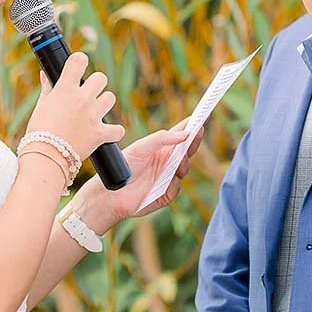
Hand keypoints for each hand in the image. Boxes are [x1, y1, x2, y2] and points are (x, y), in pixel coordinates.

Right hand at [25, 52, 125, 160]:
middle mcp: (82, 99)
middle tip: (87, 95)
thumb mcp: (41, 106)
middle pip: (101, 78)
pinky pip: (117, 129)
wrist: (45, 158)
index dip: (80, 61)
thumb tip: (46, 73)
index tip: (78, 66)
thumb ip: (48, 88)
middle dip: (95, 85)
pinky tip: (105, 133)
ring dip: (104, 104)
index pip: (79, 61)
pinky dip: (113, 132)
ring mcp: (93, 115)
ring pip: (110, 98)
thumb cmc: (38, 132)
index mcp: (65, 89)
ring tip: (94, 114)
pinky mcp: (101, 133)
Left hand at [71, 118, 204, 231]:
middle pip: (187, 151)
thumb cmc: (124, 166)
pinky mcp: (165, 194)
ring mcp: (167, 178)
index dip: (191, 127)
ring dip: (184, 162)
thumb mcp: (141, 147)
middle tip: (198, 132)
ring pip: (184, 169)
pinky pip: (176, 188)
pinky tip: (169, 179)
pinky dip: (174, 183)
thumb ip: (162, 139)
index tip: (201, 116)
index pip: (180, 136)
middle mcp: (167, 162)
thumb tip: (185, 134)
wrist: (110, 193)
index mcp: (162, 149)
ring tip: (181, 157)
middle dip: (194, 142)